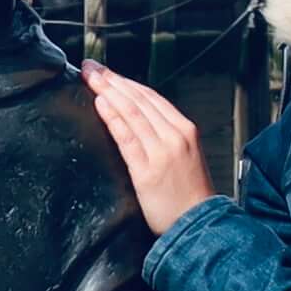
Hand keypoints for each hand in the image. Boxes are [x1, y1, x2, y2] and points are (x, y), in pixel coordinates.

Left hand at [82, 63, 212, 234]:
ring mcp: (162, 152)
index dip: (125, 81)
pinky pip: (128, 138)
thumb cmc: (189, 194)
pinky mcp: (148, 171)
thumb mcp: (184, 156)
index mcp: (184, 128)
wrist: (201, 224)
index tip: (106, 71)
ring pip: (132, 113)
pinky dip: (113, 118)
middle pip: (139, 99)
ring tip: (89, 78)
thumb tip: (137, 121)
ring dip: (108, 91)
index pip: (150, 97)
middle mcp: (175, 135)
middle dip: (112, 80)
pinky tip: (101, 104)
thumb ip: (164, 136)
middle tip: (90, 67)